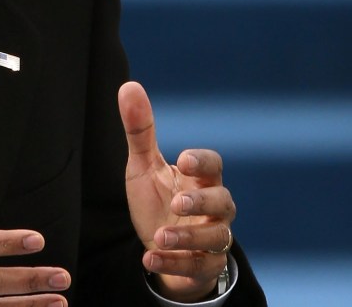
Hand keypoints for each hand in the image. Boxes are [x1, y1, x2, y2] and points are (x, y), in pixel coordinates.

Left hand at [118, 82, 235, 301]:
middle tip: (178, 202)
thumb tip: (129, 86)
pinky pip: (198, 267)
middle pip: (224, 202)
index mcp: (199, 179)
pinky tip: (150, 259)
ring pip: (216, 238)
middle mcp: (213, 209)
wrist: (162, 246)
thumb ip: (139, 131)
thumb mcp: (143, 166)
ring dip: (188, 238)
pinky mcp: (205, 265)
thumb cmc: (157, 199)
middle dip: (202, 203)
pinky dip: (175, 263)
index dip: (202, 162)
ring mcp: (212, 238)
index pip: (214, 165)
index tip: (183, 160)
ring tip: (159, 236)